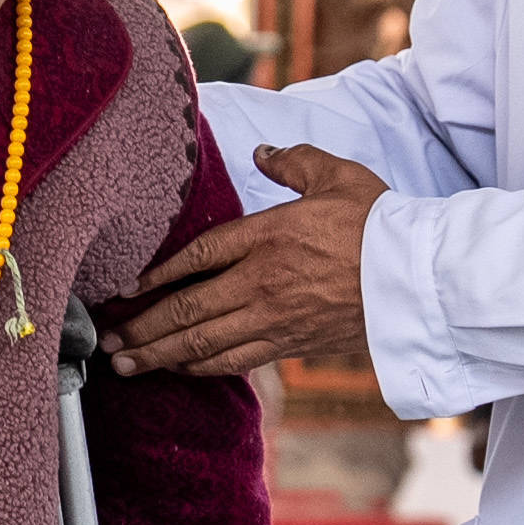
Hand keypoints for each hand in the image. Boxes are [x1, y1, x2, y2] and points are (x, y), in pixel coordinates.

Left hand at [108, 143, 384, 378]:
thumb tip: (261, 156)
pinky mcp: (292, 344)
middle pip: (187, 310)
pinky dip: (203, 367)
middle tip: (106, 343)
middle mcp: (261, 282)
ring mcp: (275, 319)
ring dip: (160, 356)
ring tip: (126, 365)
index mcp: (266, 236)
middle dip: (141, 329)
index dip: (153, 276)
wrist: (417, 278)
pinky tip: (182, 368)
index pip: (195, 259)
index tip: (123, 288)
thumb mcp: (335, 175)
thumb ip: (292, 163)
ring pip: (203, 344)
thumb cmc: (378, 223)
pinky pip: (236, 360)